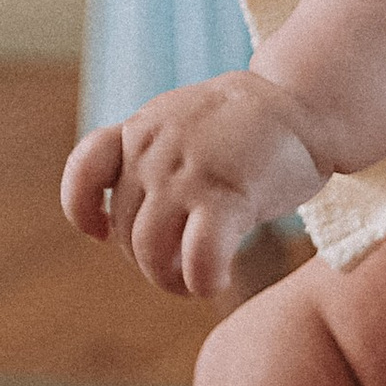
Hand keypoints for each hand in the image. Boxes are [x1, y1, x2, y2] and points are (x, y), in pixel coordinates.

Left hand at [62, 72, 322, 297]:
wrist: (303, 102)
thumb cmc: (246, 124)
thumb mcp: (181, 121)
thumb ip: (149, 157)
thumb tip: (120, 219)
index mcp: (140, 131)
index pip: (84, 171)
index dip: (82, 210)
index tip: (101, 232)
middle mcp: (155, 153)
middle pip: (125, 232)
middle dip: (148, 260)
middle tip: (180, 266)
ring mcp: (188, 174)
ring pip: (151, 253)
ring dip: (169, 280)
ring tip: (193, 282)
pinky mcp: (227, 197)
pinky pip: (199, 259)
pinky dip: (202, 281)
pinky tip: (216, 283)